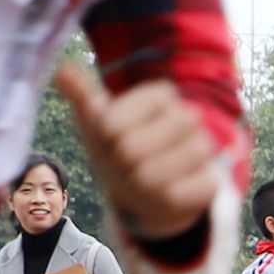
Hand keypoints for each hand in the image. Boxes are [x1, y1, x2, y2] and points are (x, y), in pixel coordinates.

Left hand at [57, 61, 224, 247]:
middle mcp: (187, 117)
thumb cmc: (122, 150)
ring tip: (142, 180)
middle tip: (127, 165)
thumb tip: (63, 71)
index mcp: (160, 95)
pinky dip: (158, 201)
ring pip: (150, 176)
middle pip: (129, 149)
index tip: (112, 139)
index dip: (104, 138)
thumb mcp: (100, 124)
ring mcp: (203, 149)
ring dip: (136, 185)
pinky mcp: (211, 182)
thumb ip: (85, 98)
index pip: (111, 122)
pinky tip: (162, 195)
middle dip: (119, 165)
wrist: (154, 189)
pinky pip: (171, 197)